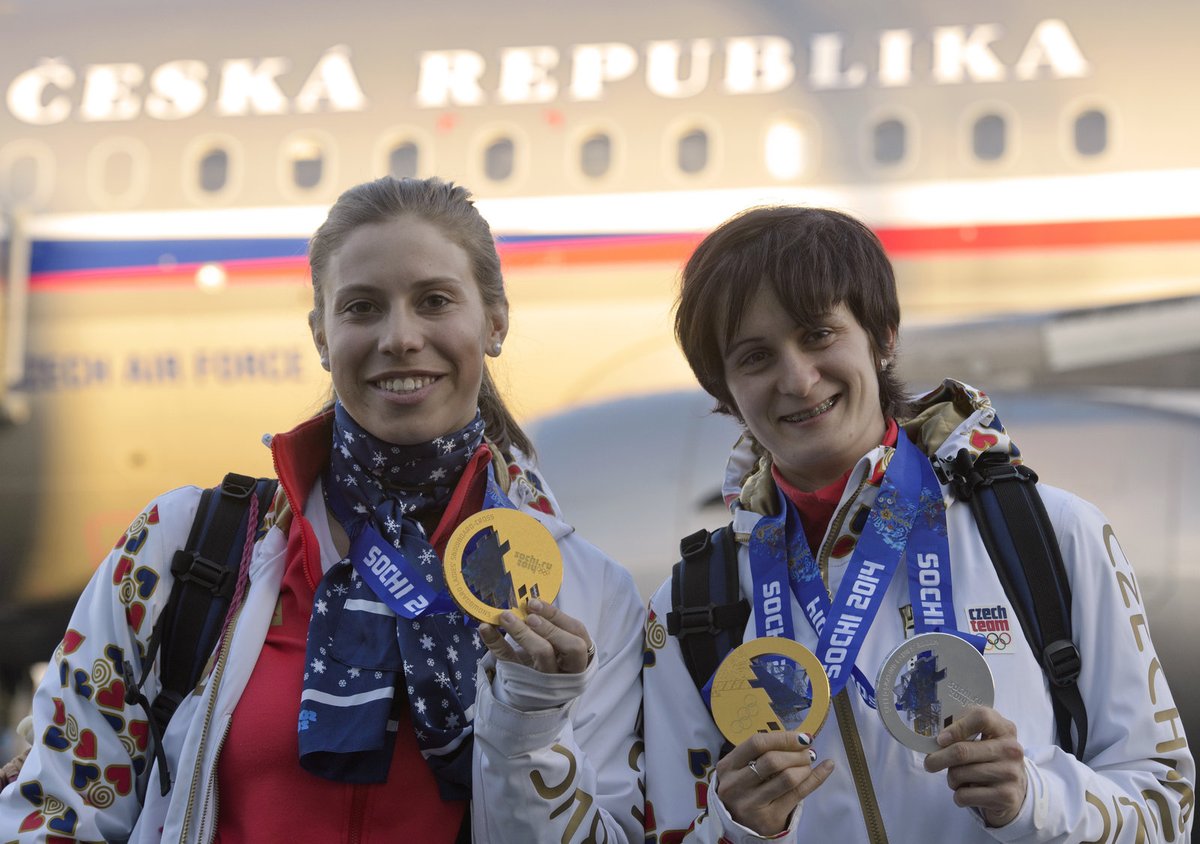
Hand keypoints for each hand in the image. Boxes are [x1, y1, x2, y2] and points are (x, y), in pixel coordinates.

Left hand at [478, 598, 593, 674]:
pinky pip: (510, 662)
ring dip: (525, 632)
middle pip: (571, 646)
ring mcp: (547, 677)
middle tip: (529, 616)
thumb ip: (549, 625)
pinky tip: (485, 628)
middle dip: (551, 626)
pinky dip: (496, 643)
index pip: (578, 633)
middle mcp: (567, 668)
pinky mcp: (523, 681)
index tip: (535, 603)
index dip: (558, 616)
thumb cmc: (550, 660)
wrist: (534, 692)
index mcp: (578, 655)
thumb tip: (529, 600)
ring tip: (507, 617)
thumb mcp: (556, 645)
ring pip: (543, 654)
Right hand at [715, 731, 833, 835]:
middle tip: (808, 752)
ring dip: (805, 766)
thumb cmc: (745, 788)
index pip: (756, 744)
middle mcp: (735, 785)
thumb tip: (800, 738)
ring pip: (788, 778)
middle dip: (796, 753)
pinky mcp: (769, 818)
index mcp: (727, 767)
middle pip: (772, 760)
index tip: (801, 737)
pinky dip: (816, 778)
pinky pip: (799, 794)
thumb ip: (762, 753)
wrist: (741, 825)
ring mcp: (751, 804)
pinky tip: (826, 767)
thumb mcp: (743, 769)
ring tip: (809, 763)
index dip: (782, 738)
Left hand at [923, 705, 1026, 826]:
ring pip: (960, 774)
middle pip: (962, 751)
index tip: (940, 739)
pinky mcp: (1006, 796)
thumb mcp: (983, 739)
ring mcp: (1011, 773)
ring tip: (958, 779)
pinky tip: (968, 792)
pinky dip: (958, 796)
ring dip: (951, 779)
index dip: (956, 727)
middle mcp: (1011, 749)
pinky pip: (965, 795)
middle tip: (929, 763)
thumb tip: (934, 738)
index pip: (981, 717)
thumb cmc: (989, 758)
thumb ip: (963, 730)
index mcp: (1004, 728)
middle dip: (938, 758)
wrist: (1015, 789)